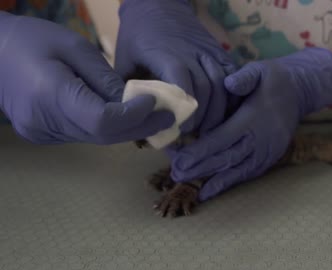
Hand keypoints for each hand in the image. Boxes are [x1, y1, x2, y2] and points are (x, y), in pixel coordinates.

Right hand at [0, 12, 173, 144]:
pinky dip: (106, 127)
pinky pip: (83, 134)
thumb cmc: (34, 40)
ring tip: (151, 114)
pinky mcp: (42, 135)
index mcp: (49, 96)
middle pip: (103, 136)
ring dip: (126, 128)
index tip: (155, 102)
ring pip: (95, 138)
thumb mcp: (75, 48)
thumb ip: (105, 79)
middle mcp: (43, 123)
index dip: (134, 116)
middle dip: (139, 126)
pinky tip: (122, 115)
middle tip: (168, 117)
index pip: (102, 122)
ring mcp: (41, 133)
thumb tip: (135, 103)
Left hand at [115, 0, 236, 133]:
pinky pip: (232, 75)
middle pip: (206, 89)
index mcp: (166, 55)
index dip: (183, 109)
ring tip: (209, 128)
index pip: (182, 84)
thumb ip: (128, 90)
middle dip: (202, 116)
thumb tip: (132, 122)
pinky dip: (231, 96)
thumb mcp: (123, 61)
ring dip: (217, 109)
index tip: (180, 128)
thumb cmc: (137, 37)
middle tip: (194, 134)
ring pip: (222, 84)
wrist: (157, 4)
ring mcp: (208, 51)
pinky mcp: (219, 51)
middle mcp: (192, 53)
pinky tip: (224, 112)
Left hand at [169, 47, 331, 200]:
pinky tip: (211, 190)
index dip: (200, 150)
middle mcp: (261, 139)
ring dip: (212, 180)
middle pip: (227, 158)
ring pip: (237, 170)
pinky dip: (229, 182)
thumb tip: (228, 83)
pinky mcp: (271, 158)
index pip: (223, 138)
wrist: (300, 90)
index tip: (179, 159)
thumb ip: (244, 77)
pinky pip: (249, 174)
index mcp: (254, 118)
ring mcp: (268, 151)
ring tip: (188, 186)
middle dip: (200, 168)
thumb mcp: (259, 69)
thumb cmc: (274, 79)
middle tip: (176, 174)